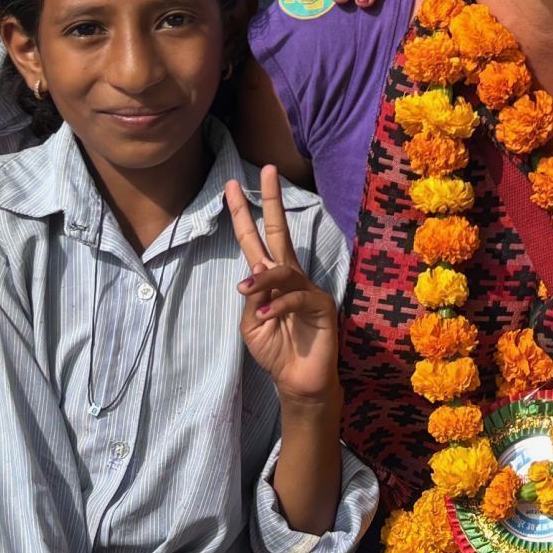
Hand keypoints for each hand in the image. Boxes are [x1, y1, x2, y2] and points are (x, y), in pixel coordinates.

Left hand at [229, 166, 340, 406]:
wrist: (298, 382)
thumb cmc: (275, 351)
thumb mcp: (251, 325)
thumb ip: (252, 299)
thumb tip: (256, 276)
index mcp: (269, 278)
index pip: (255, 239)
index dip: (243, 213)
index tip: (231, 185)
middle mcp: (289, 275)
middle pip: (278, 230)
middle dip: (271, 200)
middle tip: (268, 170)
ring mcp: (307, 287)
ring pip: (282, 268)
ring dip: (261, 278)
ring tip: (244, 291)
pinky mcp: (322, 304)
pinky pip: (298, 295)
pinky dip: (279, 305)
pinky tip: (267, 317)